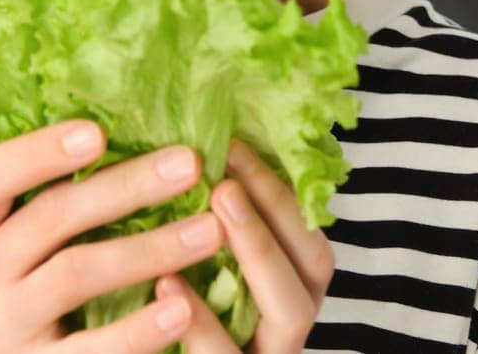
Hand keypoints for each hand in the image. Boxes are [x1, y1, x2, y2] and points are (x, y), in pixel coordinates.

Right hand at [0, 118, 223, 352]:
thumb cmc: (7, 295)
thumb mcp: (3, 247)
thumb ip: (43, 202)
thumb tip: (125, 132)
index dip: (39, 151)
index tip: (97, 131)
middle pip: (51, 217)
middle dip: (124, 187)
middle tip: (189, 163)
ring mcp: (4, 326)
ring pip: (77, 275)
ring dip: (149, 249)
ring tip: (209, 231)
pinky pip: (89, 349)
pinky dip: (138, 329)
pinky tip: (182, 307)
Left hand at [151, 139, 335, 351]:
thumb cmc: (172, 329)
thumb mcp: (200, 276)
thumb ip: (212, 227)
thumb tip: (194, 145)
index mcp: (292, 295)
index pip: (310, 240)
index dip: (278, 193)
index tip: (233, 145)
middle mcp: (288, 331)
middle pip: (311, 273)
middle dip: (274, 218)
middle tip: (224, 182)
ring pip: (287, 317)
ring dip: (255, 257)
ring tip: (208, 215)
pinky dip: (201, 322)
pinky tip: (167, 283)